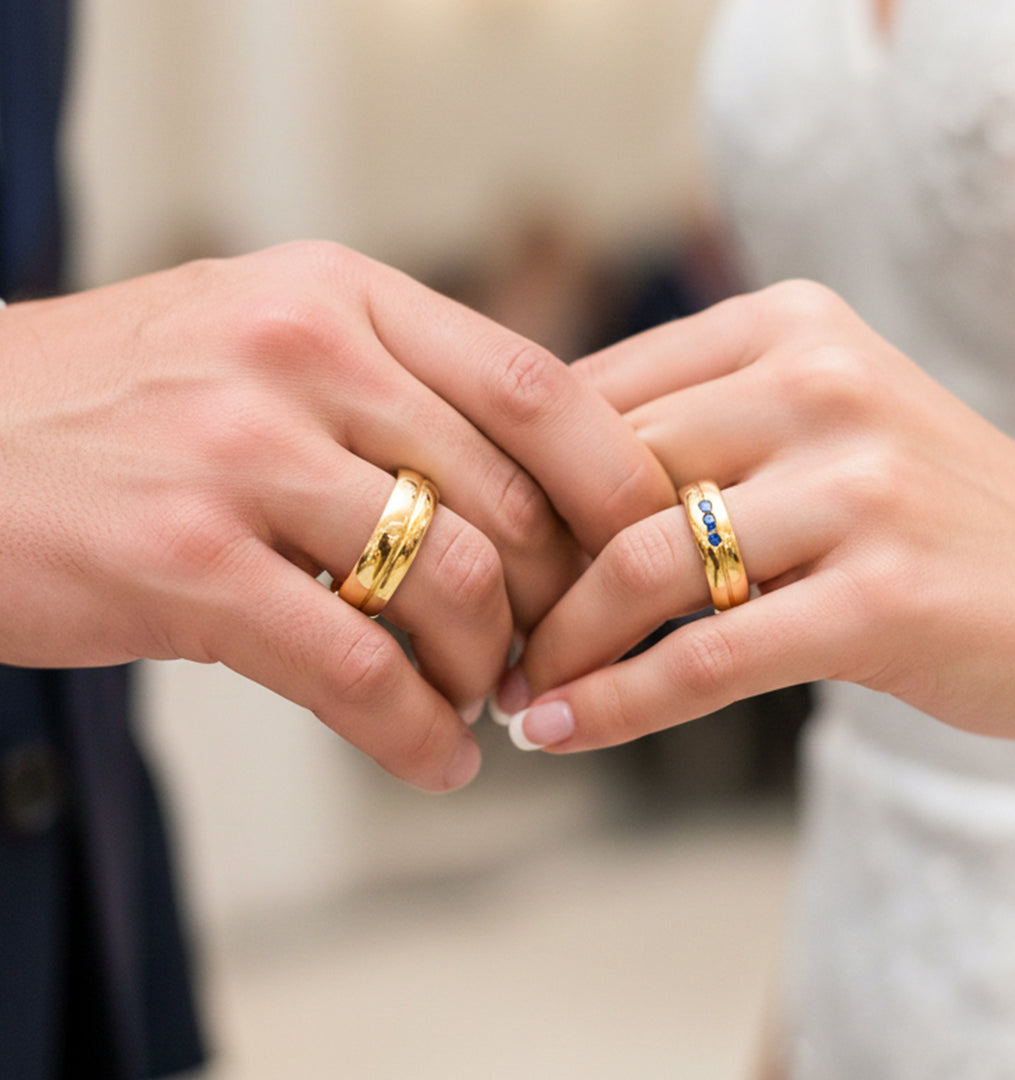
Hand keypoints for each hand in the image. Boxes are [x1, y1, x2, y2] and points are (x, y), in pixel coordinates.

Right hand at [0, 242, 674, 789]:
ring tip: (479, 700)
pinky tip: (438, 760)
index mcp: (340, 295)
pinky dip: (419, 734)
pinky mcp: (183, 561)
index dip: (614, 478)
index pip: (537, 383)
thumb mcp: (267, 340)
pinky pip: (357, 670)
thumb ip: (392, 388)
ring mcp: (240, 453)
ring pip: (450, 584)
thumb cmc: (125, 401)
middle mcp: (301, 354)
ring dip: (487, 667)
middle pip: (509, 499)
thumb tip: (523, 484)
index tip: (641, 549)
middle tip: (547, 649)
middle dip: (554, 599)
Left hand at [498, 280, 1014, 748]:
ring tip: (514, 692)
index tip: (470, 552)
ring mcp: (857, 485)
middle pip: (600, 478)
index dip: (510, 485)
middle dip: (522, 571)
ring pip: (638, 566)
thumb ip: (687, 433)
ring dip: (556, 646)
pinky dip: (614, 703)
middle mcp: (817, 383)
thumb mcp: (810, 428)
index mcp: (783, 326)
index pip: (589, 397)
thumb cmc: (917, 509)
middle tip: (477, 633)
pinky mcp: (885, 593)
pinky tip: (558, 732)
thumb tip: (524, 495)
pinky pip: (705, 658)